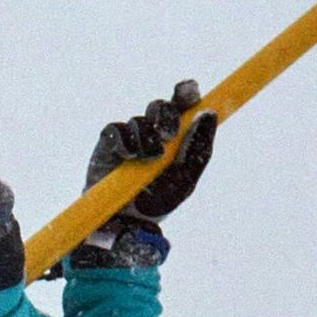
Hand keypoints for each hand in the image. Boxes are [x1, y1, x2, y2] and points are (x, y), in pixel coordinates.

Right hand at [85, 78, 215, 221]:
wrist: (123, 224)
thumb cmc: (157, 203)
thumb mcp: (186, 180)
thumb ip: (199, 150)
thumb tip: (208, 114)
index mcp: (177, 137)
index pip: (184, 105)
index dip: (187, 93)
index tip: (191, 93)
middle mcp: (154, 132)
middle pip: (162, 106)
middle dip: (166, 116)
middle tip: (168, 135)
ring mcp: (131, 136)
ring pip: (140, 120)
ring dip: (147, 138)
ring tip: (147, 160)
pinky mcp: (108, 143)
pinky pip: (117, 129)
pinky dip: (126, 140)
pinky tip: (128, 156)